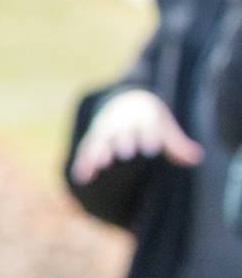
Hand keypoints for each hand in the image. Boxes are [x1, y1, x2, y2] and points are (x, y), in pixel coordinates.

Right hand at [70, 88, 200, 184]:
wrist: (124, 100)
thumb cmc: (149, 121)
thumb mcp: (164, 126)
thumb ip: (177, 144)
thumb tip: (196, 159)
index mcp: (141, 118)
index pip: (146, 127)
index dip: (148, 136)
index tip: (152, 148)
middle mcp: (122, 124)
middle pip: (123, 133)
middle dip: (123, 142)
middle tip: (125, 153)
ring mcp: (105, 130)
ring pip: (101, 141)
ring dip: (100, 151)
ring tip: (101, 164)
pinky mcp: (93, 139)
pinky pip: (86, 150)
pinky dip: (84, 162)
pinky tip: (82, 177)